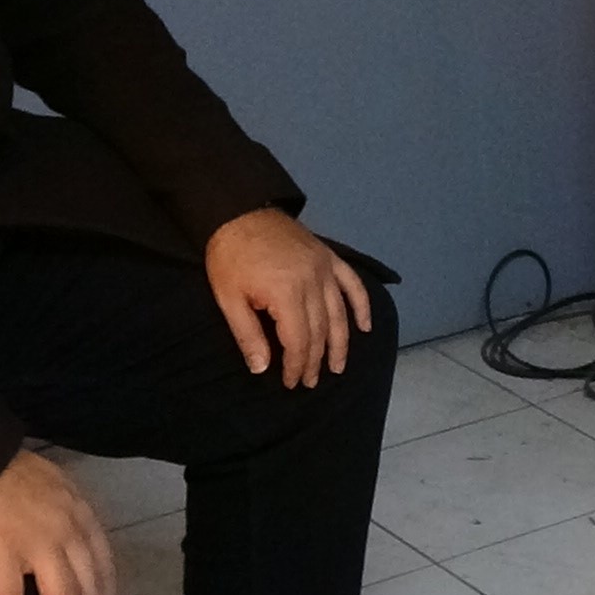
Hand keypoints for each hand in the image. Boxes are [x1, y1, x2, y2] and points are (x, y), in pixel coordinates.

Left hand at [206, 207, 371, 388]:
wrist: (239, 211)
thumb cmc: (229, 257)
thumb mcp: (228, 298)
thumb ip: (248, 334)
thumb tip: (262, 368)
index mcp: (286, 293)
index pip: (298, 339)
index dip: (296, 364)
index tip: (291, 383)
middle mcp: (313, 282)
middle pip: (320, 330)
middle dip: (316, 360)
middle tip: (311, 382)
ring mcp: (324, 268)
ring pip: (339, 313)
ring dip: (341, 343)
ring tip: (338, 366)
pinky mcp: (329, 257)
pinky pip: (352, 284)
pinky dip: (362, 306)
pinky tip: (365, 326)